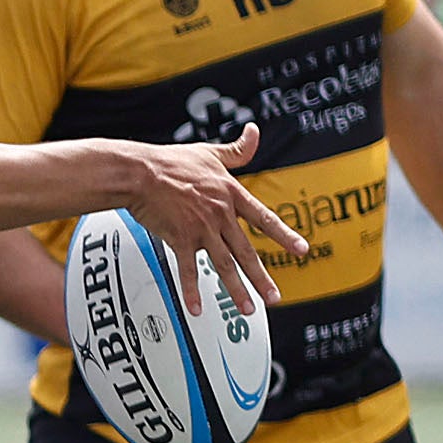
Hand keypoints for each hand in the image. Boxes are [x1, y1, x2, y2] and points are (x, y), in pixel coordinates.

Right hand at [117, 123, 302, 307]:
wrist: (140, 172)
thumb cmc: (170, 161)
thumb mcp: (209, 152)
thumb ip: (236, 150)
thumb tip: (254, 133)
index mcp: (231, 195)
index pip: (264, 219)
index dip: (284, 235)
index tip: (302, 250)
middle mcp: (220, 214)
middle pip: (246, 251)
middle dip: (261, 277)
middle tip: (274, 297)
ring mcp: (201, 229)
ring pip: (223, 264)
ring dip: (236, 290)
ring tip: (248, 309)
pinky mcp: (179, 238)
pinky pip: (186, 270)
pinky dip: (191, 291)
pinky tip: (196, 309)